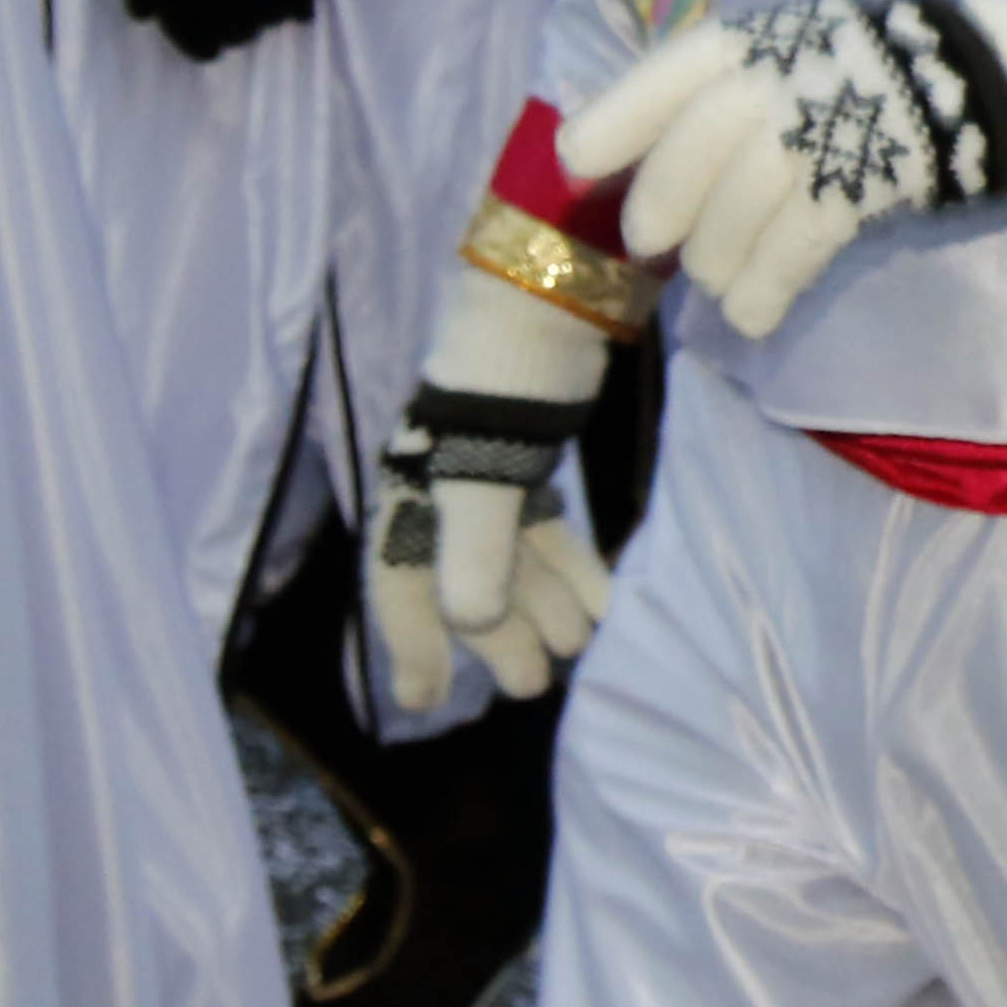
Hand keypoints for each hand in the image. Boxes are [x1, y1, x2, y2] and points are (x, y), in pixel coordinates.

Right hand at [370, 273, 619, 709]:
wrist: (547, 302)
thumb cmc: (500, 382)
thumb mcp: (481, 475)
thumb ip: (475, 553)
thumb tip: (471, 625)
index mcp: (408, 496)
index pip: (400, 586)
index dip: (412, 646)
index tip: (423, 704)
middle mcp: (442, 494)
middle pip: (466, 583)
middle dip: (497, 637)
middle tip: (531, 685)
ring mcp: (491, 479)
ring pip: (514, 563)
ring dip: (543, 606)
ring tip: (577, 648)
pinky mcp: (535, 462)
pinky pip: (549, 533)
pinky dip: (575, 569)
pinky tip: (606, 605)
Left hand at [563, 0, 1006, 340]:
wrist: (983, 81)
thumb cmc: (864, 77)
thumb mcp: (792, 57)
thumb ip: (727, 97)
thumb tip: (639, 162)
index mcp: (766, 37)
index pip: (679, 69)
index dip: (621, 116)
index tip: (576, 162)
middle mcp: (794, 69)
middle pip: (708, 137)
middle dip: (668, 198)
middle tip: (653, 246)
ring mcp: (838, 119)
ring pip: (751, 192)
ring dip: (720, 254)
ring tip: (718, 288)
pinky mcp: (877, 173)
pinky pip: (805, 234)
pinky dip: (770, 282)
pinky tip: (754, 316)